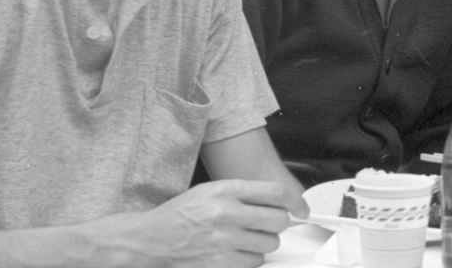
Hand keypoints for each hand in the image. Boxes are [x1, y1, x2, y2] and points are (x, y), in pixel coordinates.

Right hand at [95, 179, 304, 267]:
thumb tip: (283, 202)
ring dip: (263, 243)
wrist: (150, 239)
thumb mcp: (211, 190)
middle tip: (266, 225)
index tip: (301, 209)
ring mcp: (222, 240)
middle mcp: (224, 213)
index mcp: (224, 190)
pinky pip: (254, 263)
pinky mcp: (219, 263)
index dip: (296, 202)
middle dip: (277, 224)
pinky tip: (235, 252)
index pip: (276, 192)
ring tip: (244, 239)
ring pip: (269, 244)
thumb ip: (245, 193)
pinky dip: (250, 259)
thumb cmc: (182, 214)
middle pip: (278, 220)